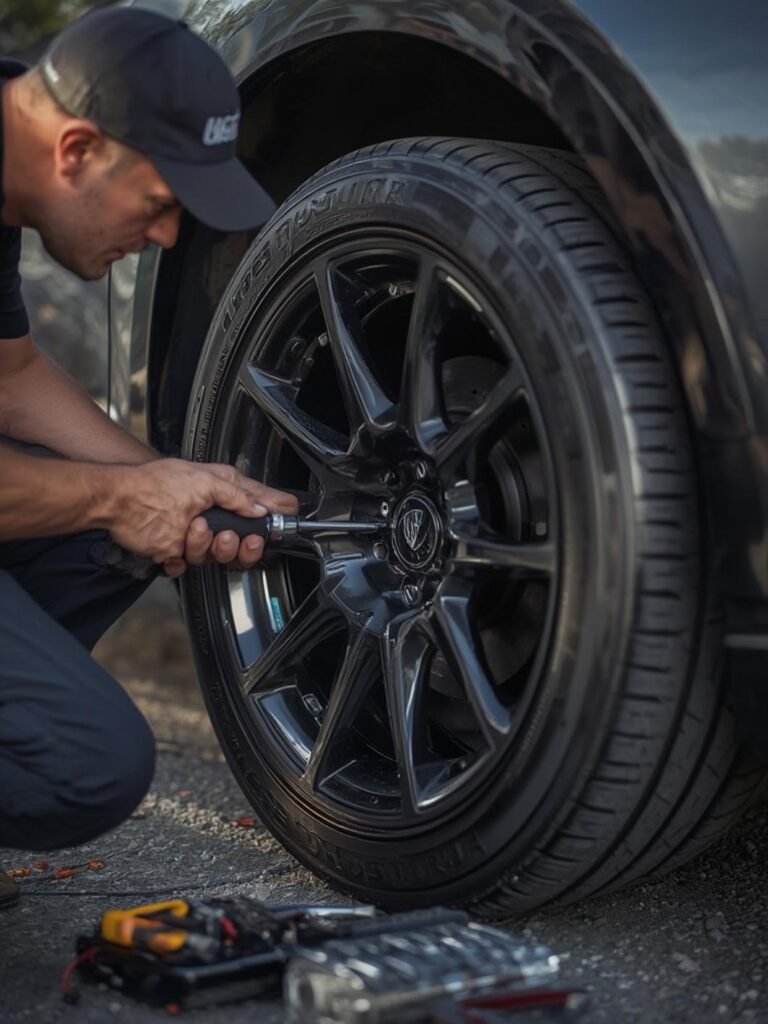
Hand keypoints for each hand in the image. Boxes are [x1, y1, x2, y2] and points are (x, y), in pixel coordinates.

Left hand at [107, 459, 297, 576]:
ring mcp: (192, 535)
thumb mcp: (203, 482)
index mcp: (220, 493)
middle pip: (240, 542)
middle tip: (230, 537)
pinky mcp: (173, 550)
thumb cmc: (153, 485)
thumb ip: (237, 496)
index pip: (257, 507)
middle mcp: (209, 515)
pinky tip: (173, 547)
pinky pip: (187, 566)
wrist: (116, 503)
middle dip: (236, 544)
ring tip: (192, 529)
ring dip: (204, 546)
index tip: (279, 526)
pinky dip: (180, 559)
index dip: (270, 518)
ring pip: (214, 556)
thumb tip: (260, 508)